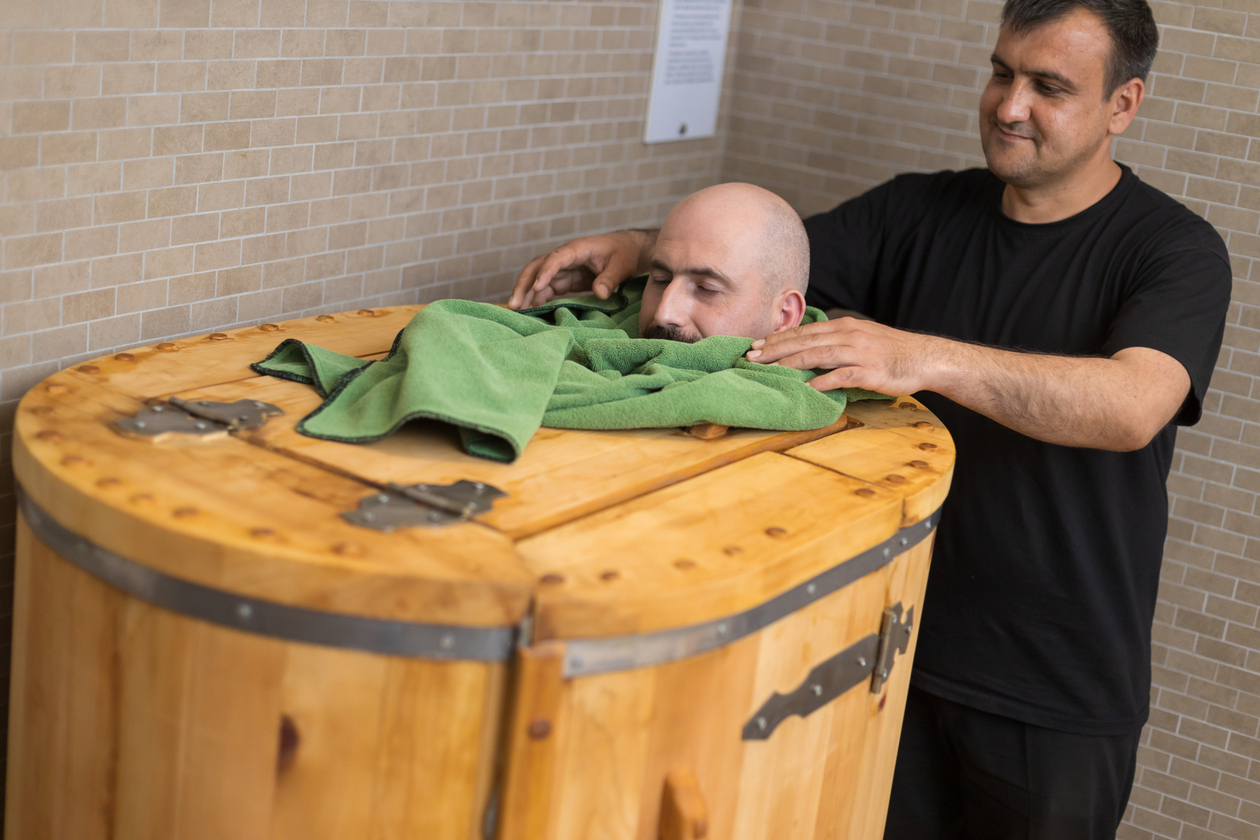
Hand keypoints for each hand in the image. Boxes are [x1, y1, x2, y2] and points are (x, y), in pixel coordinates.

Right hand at [507, 231, 653, 309]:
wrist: (627, 251)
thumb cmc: (623, 253)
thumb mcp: (620, 266)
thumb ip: (610, 279)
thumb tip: (600, 293)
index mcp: (577, 249)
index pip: (555, 259)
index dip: (545, 272)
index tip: (536, 287)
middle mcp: (565, 257)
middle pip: (537, 268)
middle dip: (524, 285)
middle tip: (514, 304)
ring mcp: (563, 269)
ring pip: (538, 279)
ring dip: (526, 295)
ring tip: (517, 312)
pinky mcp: (566, 280)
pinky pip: (547, 289)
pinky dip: (537, 300)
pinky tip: (530, 312)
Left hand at [745, 318, 939, 394]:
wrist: (924, 358)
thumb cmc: (890, 351)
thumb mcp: (860, 338)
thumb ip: (835, 342)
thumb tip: (808, 349)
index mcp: (844, 326)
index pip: (804, 331)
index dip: (777, 338)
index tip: (755, 345)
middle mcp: (848, 335)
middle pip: (804, 341)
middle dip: (774, 349)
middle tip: (751, 357)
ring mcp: (859, 353)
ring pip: (818, 354)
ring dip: (790, 362)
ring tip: (769, 370)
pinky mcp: (869, 372)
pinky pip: (841, 376)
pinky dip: (821, 381)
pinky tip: (806, 388)